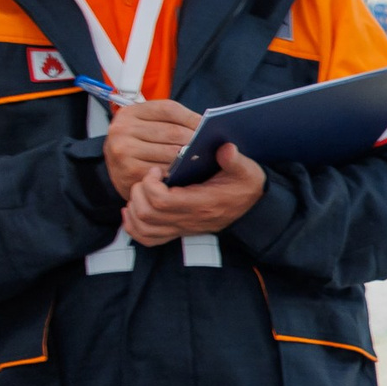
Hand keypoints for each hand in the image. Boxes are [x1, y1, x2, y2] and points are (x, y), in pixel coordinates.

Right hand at [102, 95, 200, 193]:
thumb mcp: (148, 125)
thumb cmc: (139, 144)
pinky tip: (188, 172)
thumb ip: (171, 121)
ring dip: (191, 157)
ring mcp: (123, 150)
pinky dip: (180, 172)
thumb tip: (206, 124)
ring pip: (172, 153)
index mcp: (130, 112)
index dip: (192, 118)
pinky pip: (165, 171)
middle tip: (212, 146)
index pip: (169, 109)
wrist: (115, 170)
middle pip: (173, 132)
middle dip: (196, 140)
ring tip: (204, 159)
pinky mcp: (128, 172)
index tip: (208, 127)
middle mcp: (123, 129)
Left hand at [123, 143, 265, 244]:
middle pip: (147, 214)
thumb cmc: (245, 187)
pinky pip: (147, 238)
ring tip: (140, 190)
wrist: (253, 209)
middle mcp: (189, 219)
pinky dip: (133, 225)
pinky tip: (133, 208)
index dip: (151, 184)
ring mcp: (182, 228)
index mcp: (202, 203)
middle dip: (139, 192)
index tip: (157, 170)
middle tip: (147, 178)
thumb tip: (225, 148)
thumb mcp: (247, 171)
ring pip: (143, 228)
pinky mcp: (178, 231)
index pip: (162, 201)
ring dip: (134, 207)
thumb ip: (235, 159)